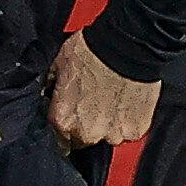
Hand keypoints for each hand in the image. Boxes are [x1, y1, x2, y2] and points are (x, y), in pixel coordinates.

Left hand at [43, 31, 157, 150]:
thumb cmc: (91, 51)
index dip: (63, 129)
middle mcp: (87, 133)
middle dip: (86, 126)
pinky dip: (127, 119)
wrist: (125, 45)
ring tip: (112, 99)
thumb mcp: (58, 65)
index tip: (70, 118)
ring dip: (108, 123)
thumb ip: (52, 87)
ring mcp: (114, 134)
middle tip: (92, 103)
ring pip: (108, 136)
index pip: (57, 141)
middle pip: (82, 140)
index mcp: (63, 120)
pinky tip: (126, 101)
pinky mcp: (136, 129)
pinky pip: (129, 130)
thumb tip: (49, 92)